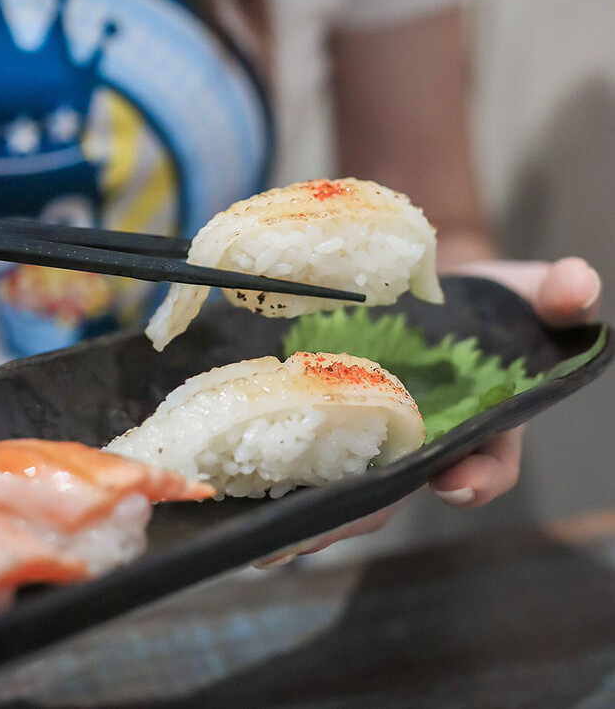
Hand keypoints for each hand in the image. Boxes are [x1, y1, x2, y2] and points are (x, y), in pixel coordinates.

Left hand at [256, 257, 600, 566]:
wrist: (436, 284)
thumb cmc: (490, 299)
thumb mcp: (529, 289)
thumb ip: (557, 292)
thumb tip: (579, 282)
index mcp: (485, 426)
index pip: (489, 465)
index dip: (479, 477)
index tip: (456, 481)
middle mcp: (429, 443)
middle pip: (398, 490)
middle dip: (355, 517)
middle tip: (304, 541)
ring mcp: (380, 433)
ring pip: (348, 483)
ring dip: (306, 512)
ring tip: (259, 536)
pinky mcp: (340, 413)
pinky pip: (314, 448)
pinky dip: (282, 469)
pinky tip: (243, 487)